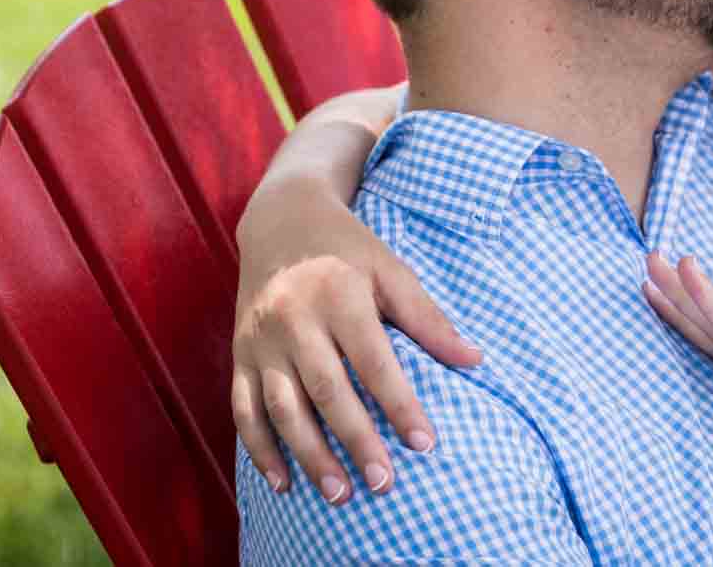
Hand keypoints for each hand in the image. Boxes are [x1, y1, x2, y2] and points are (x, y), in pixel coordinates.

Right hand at [232, 183, 481, 502]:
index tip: (425, 443)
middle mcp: (294, 318)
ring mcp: (260, 339)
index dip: (399, 404)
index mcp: (338, 294)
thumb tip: (474, 360)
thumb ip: (428, 318)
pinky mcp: (238, 354)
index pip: (373, 360)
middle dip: (355, 440)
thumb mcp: (391, 269)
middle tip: (382, 484)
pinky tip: (284, 482)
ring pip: (282, 406)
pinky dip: (261, 449)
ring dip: (309, 455)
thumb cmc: (347, 248)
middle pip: (326, 389)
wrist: (281, 220)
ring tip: (340, 494)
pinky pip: (243, 409)